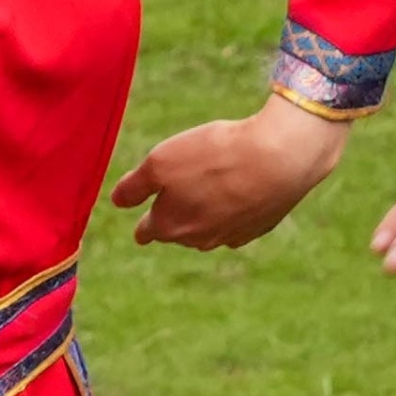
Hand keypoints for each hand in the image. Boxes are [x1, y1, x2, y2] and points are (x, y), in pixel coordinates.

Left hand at [111, 100, 358, 250]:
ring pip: (209, 230)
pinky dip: (234, 211)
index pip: (147, 231)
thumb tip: (117, 201)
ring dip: (204, 216)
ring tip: (206, 195)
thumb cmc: (214, 156)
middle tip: (175, 204)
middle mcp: (199, 239)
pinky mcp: (260, 226)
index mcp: (169, 226)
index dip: (143, 226)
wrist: (278, 157)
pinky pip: (238, 222)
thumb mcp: (160, 161)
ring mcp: (232, 236)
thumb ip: (134, 186)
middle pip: (179, 232)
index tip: (142, 229)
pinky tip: (239, 195)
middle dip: (174, 220)